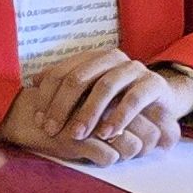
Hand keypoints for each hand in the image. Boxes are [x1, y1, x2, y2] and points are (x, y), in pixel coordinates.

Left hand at [0, 49, 192, 164]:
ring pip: (105, 86)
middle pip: (79, 78)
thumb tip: (33, 82)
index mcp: (92, 58)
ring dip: (88, 112)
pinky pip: (134, 98)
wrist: (159, 100)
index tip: (39, 120)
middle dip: (62, 106)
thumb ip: (65, 86)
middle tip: (52, 130)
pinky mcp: (153, 84)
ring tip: (77, 135)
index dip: (47, 96)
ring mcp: (134, 69)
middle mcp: (111, 59)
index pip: (61, 72)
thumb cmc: (117, 99)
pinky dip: (119, 117)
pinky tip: (107, 134)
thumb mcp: (89, 93)